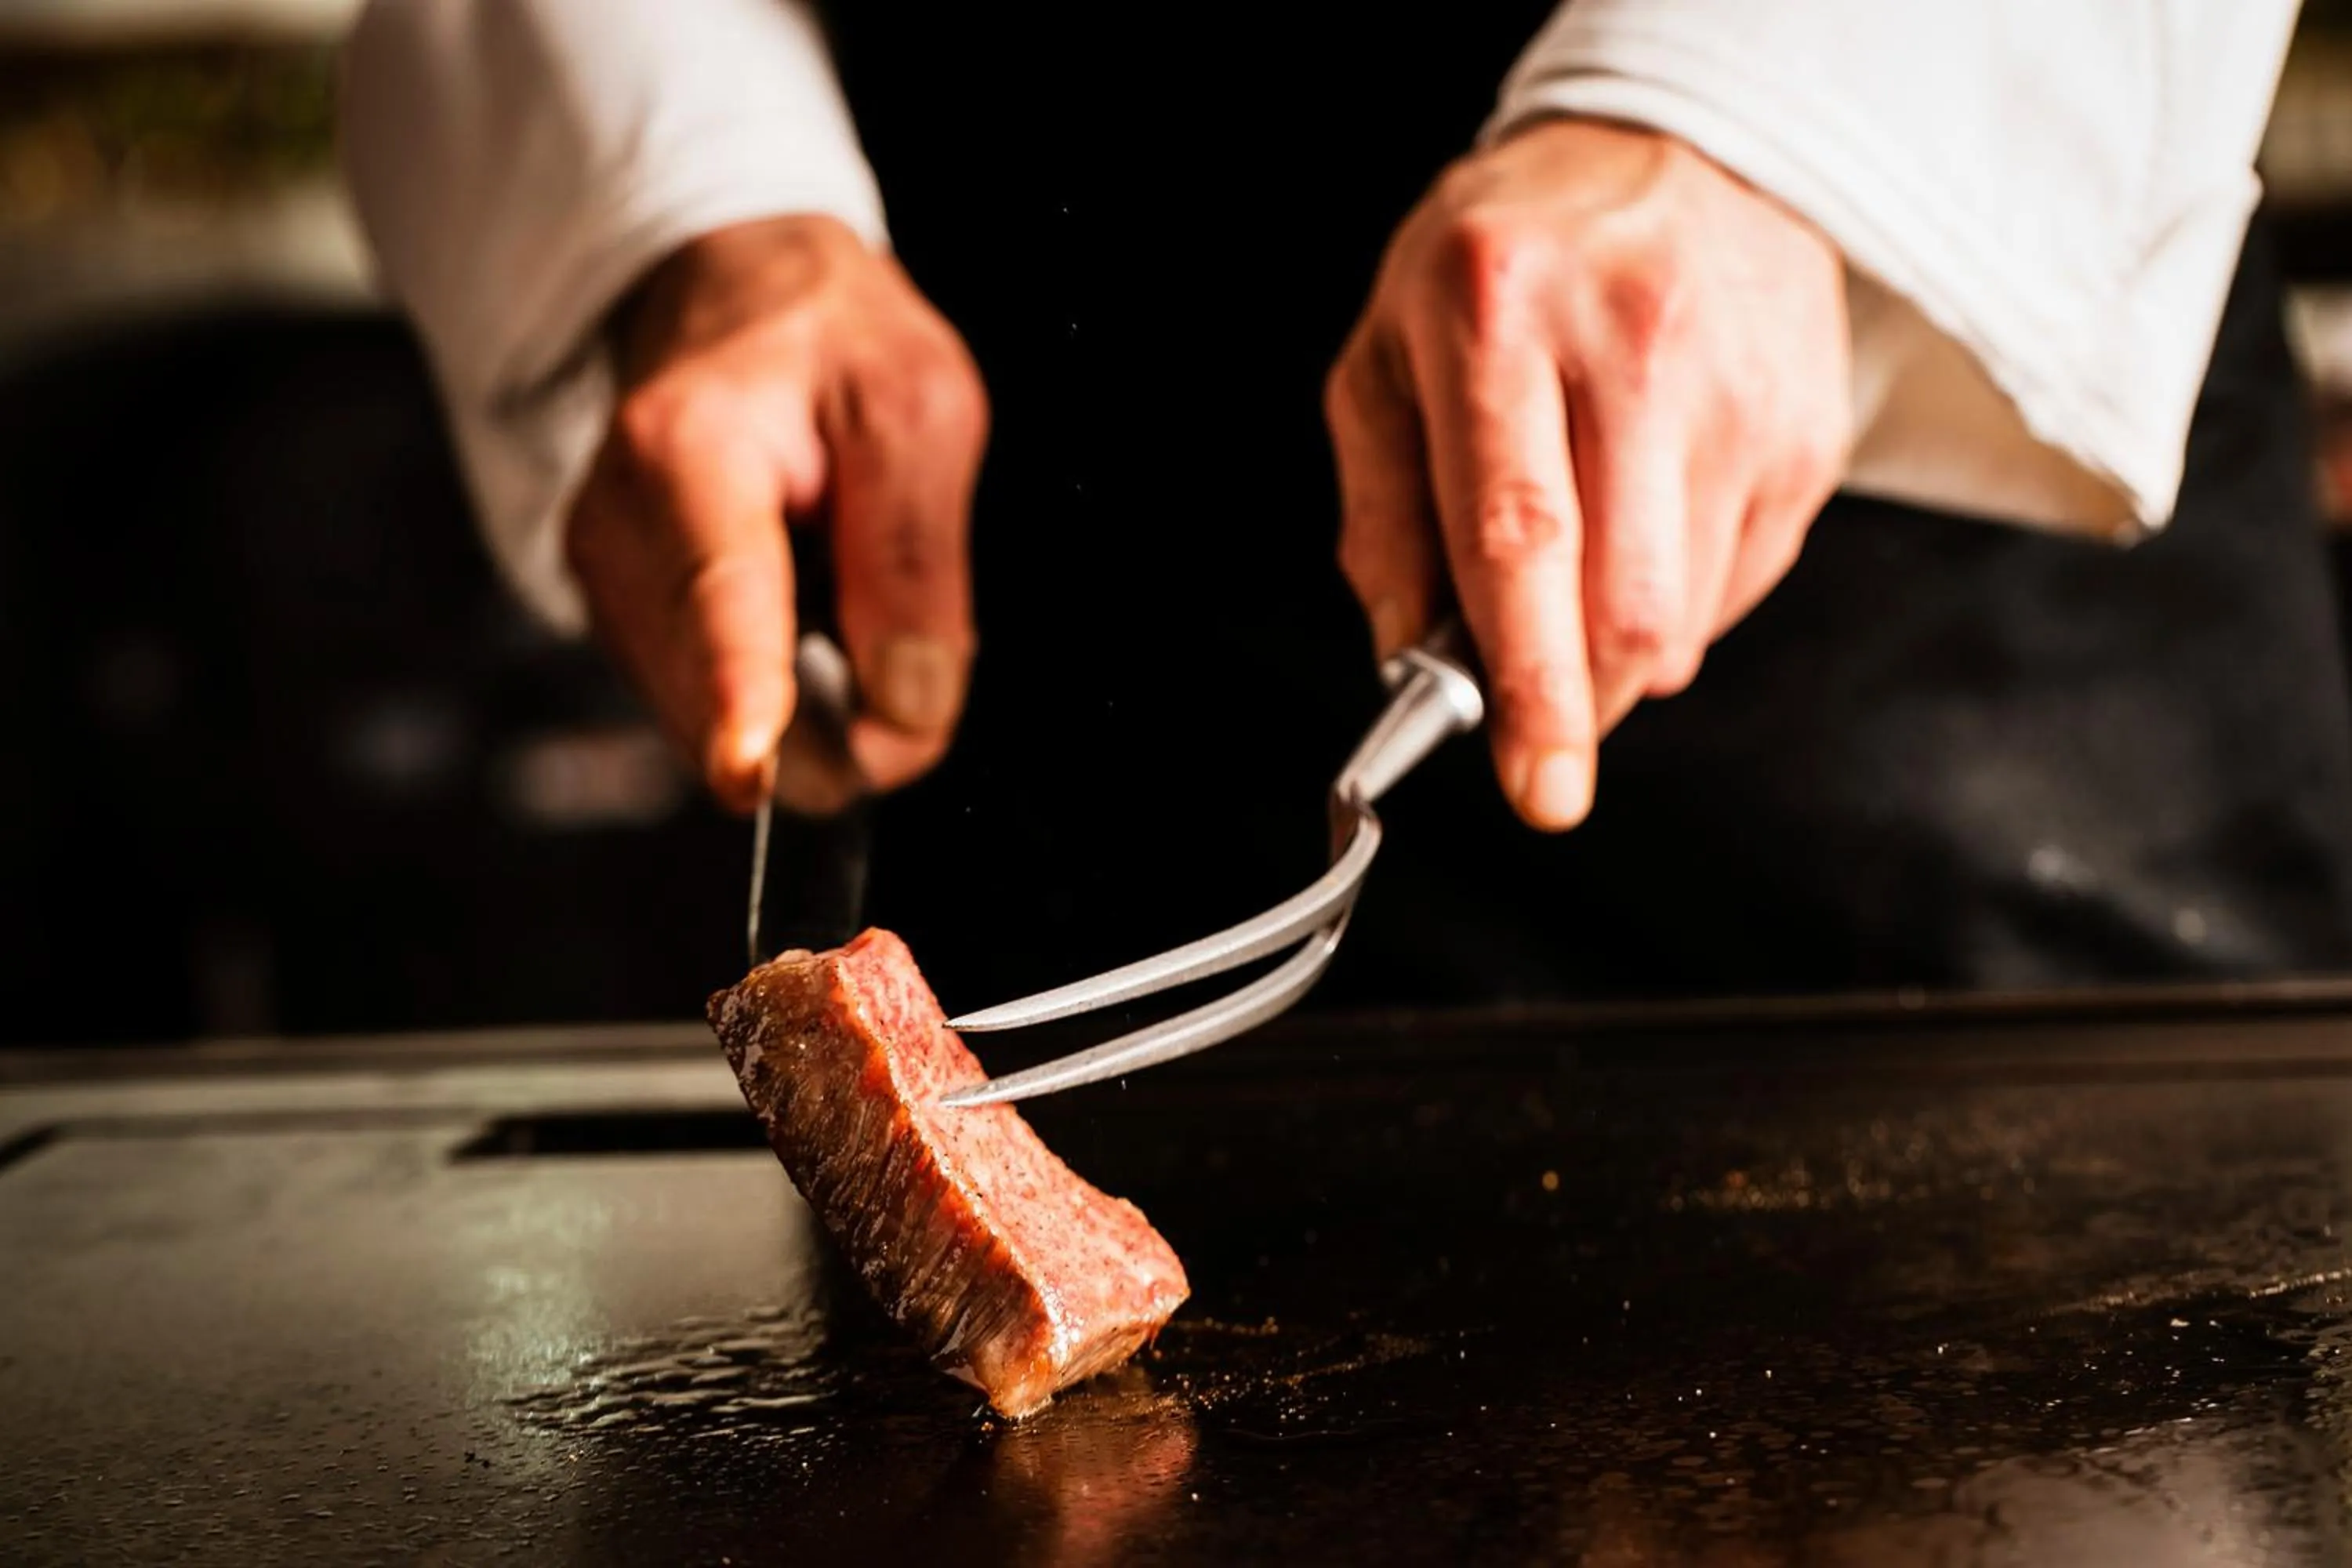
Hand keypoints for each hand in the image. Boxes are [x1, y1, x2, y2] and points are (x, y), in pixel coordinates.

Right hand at [566, 214, 986, 812]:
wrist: (727, 297)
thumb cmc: (826, 342)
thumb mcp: (917, 409)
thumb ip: (915, 563)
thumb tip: (903, 714)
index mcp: (687, 449)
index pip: (717, 597)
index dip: (739, 695)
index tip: (749, 770)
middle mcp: (617, 526)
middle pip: (718, 695)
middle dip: (828, 720)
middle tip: (908, 655)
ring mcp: (606, 582)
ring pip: (717, 722)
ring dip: (805, 697)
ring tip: (840, 580)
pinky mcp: (618, 619)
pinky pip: (711, 705)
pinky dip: (774, 682)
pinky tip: (798, 600)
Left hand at [1325, 119, 1848, 829]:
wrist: (1674, 149)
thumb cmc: (1509, 260)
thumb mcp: (1390, 355)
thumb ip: (1384, 515)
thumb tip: (1408, 654)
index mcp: (1498, 317)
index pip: (1522, 537)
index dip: (1531, 683)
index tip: (1534, 780)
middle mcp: (1634, 343)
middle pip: (1629, 600)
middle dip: (1582, 703)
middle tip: (1544, 726)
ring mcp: (1740, 387)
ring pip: (1690, 612)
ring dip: (1625, 648)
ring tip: (1586, 560)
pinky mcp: (1808, 427)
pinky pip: (1742, 580)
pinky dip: (1683, 598)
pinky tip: (1650, 521)